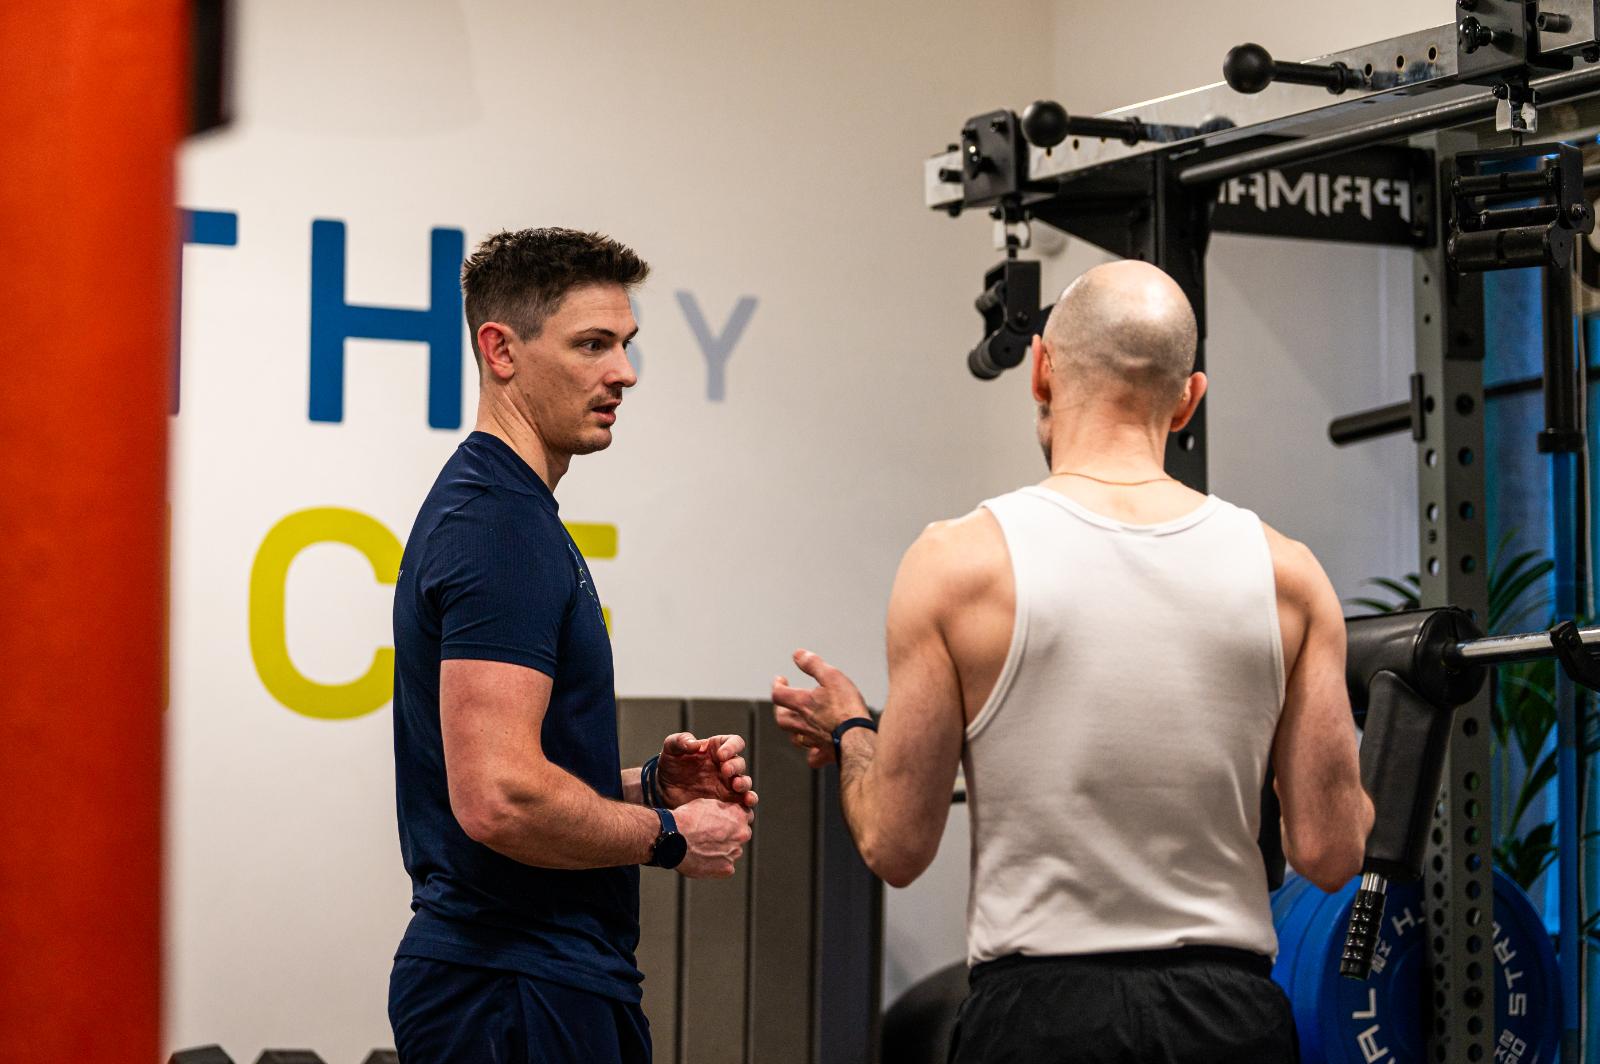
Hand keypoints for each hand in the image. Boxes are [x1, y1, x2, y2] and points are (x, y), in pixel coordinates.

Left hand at [656, 732, 758, 810]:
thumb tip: (696, 743)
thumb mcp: (671, 748)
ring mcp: (727, 785)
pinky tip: (747, 802)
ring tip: (736, 786)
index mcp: (716, 749)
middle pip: (740, 763)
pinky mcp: (726, 802)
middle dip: (735, 766)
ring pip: (745, 782)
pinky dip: (749, 800)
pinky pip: (743, 801)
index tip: (720, 755)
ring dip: (744, 783)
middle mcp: (725, 766)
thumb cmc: (671, 765)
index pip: (734, 742)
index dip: (732, 747)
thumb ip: (680, 741)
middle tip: (725, 771)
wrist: (664, 791)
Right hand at [672, 798, 752, 878]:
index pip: (746, 816)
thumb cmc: (687, 819)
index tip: (725, 822)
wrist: (673, 838)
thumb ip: (722, 810)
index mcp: (739, 816)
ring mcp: (735, 853)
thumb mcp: (707, 803)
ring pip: (733, 851)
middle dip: (730, 835)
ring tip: (703, 848)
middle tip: (712, 836)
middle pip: (741, 835)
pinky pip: (725, 866)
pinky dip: (717, 864)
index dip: (734, 819)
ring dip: (723, 850)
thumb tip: (725, 813)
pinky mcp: (726, 869)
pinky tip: (703, 858)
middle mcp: (742, 834)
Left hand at [771, 649, 869, 767]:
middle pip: (782, 718)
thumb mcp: (832, 676)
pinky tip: (815, 749)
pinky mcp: (825, 752)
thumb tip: (797, 654)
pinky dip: (812, 753)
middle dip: (781, 708)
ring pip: (794, 737)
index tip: (781, 679)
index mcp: (802, 703)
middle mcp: (803, 723)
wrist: (858, 736)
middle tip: (785, 702)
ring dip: (792, 729)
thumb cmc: (847, 707)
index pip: (778, 694)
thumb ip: (813, 664)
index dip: (777, 685)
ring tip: (797, 722)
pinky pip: (813, 756)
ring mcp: (813, 740)